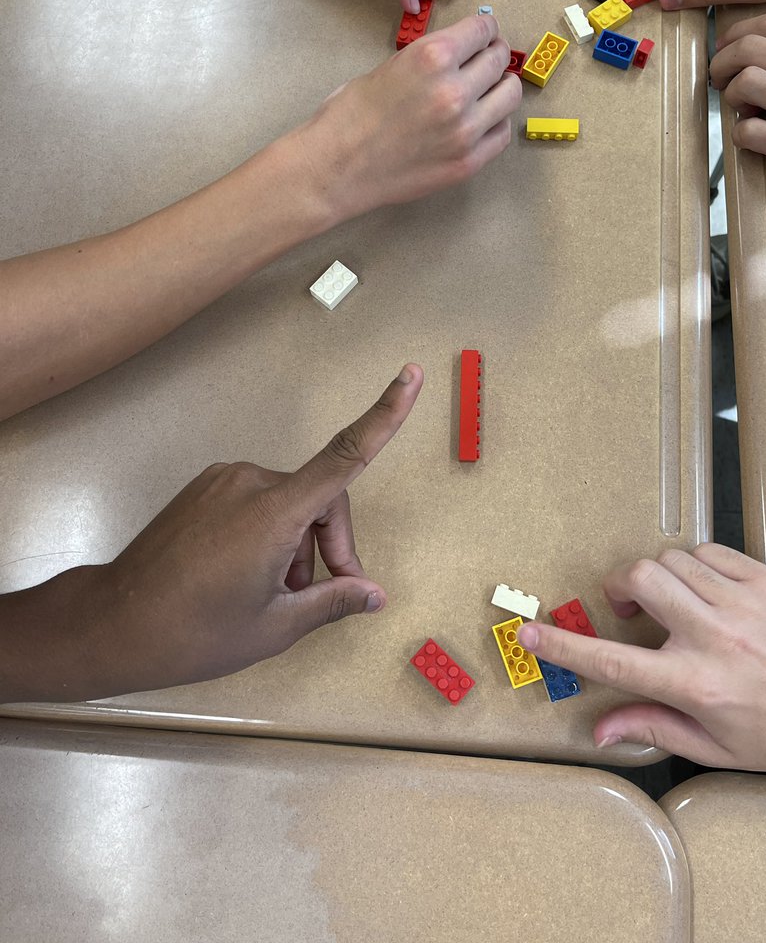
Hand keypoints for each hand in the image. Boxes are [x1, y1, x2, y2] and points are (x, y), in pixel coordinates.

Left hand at [0, 365, 422, 702]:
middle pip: (320, 499)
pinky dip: (266, 533)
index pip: (346, 456)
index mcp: (275, 511)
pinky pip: (256, 502)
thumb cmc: (196, 631)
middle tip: (315, 596)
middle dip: (328, 547)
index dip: (385, 414)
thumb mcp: (276, 626)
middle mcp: (251, 481)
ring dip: (294, 544)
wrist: (113, 623)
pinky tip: (246, 574)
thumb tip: (372, 594)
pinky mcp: (204, 488)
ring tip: (270, 593)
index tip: (411, 375)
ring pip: (288, 504)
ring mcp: (223, 481)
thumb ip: (333, 601)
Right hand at [293, 15, 521, 226]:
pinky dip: (495, 122)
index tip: (486, 33)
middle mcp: (455, 91)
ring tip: (488, 90)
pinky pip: (501, 134)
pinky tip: (482, 120)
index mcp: (433, 57)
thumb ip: (430, 60)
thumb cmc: (349, 116)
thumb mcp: (390, 66)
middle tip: (487, 59)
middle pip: (499, 60)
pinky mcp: (468, 162)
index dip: (485, 29)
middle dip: (494, 55)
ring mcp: (465, 131)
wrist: (335, 167)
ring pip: (510, 96)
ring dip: (501, 87)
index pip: (482, 30)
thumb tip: (460, 55)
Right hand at [518, 545, 765, 779]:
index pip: (613, 661)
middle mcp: (716, 637)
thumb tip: (601, 728)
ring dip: (659, 577)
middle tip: (627, 604)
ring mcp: (742, 602)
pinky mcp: (764, 579)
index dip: (563, 646)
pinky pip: (708, 551)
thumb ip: (653, 727)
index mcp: (697, 685)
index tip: (531, 634)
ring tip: (675, 604)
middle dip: (620, 583)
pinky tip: (706, 593)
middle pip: (641, 577)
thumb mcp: (715, 747)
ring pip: (672, 560)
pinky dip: (694, 566)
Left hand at [711, 14, 765, 206]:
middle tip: (721, 79)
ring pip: (744, 85)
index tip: (727, 48)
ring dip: (731, 97)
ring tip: (742, 108)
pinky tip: (754, 137)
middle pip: (746, 50)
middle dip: (721, 63)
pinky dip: (741, 135)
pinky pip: (751, 134)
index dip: (735, 34)